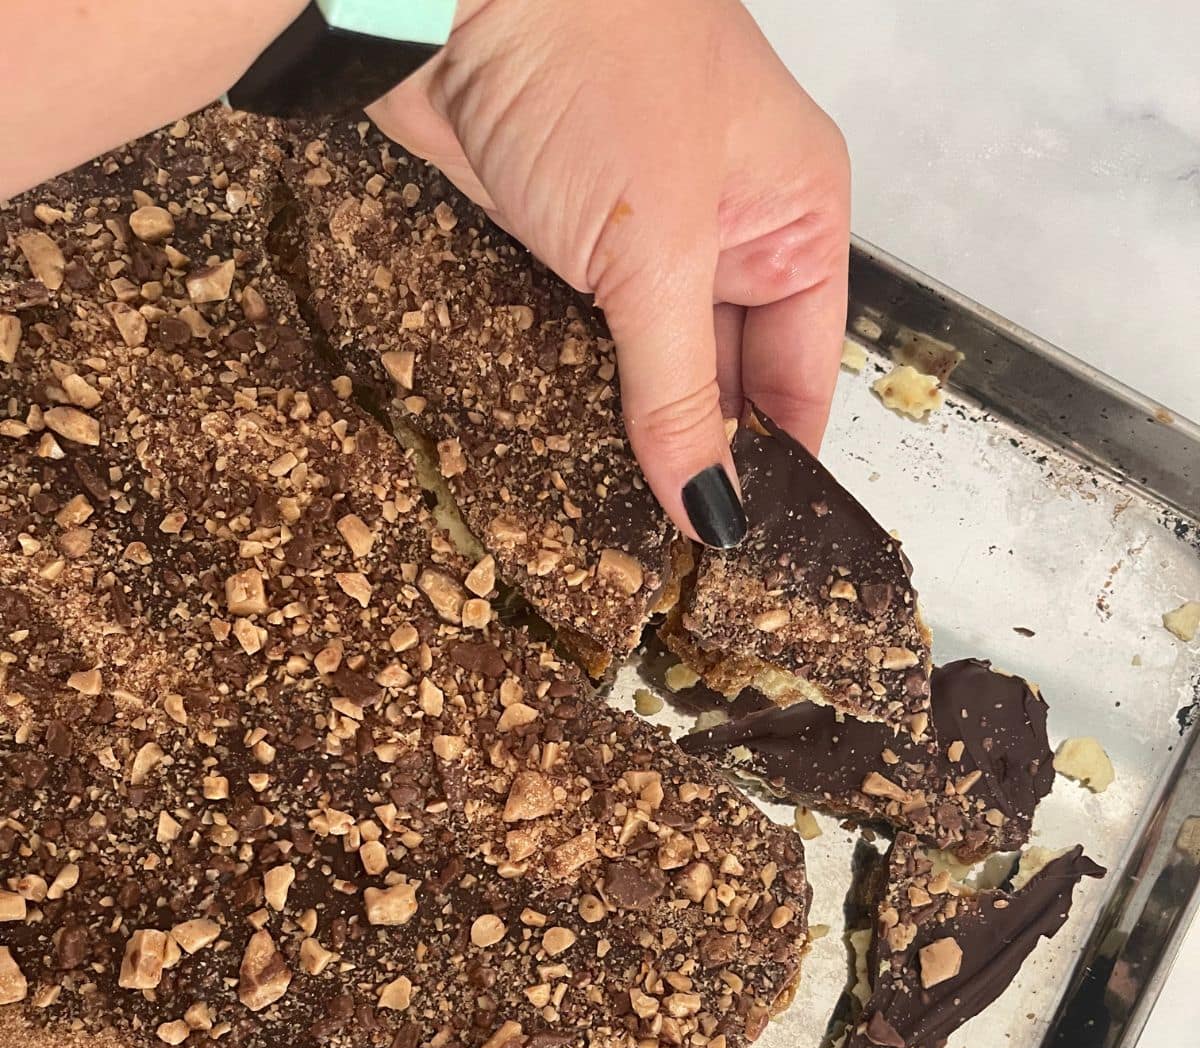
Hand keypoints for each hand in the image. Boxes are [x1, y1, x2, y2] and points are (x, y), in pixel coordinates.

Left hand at [369, 0, 849, 546]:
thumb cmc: (591, 66)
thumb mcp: (655, 255)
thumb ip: (679, 393)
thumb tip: (710, 508)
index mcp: (794, 213)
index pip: (807, 368)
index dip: (781, 457)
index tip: (749, 539)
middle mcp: (728, 227)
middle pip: (732, 374)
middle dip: (703, 452)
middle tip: (674, 547)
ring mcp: (641, 236)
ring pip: (654, 364)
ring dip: (637, 428)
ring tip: (624, 518)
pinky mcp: (563, 245)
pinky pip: (588, 343)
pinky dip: (581, 393)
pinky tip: (573, 452)